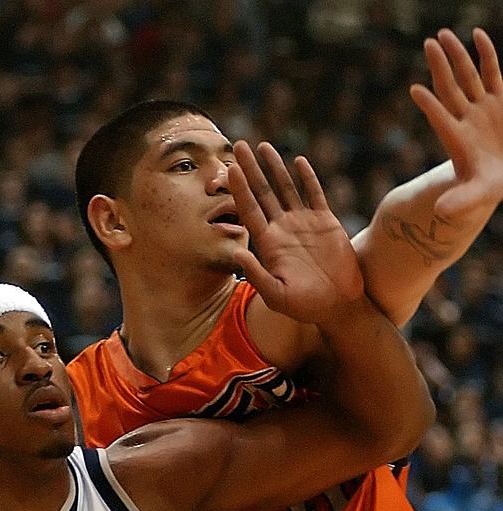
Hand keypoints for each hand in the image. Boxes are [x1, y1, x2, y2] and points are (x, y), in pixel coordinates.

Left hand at [227, 139, 363, 323]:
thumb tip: (237, 253)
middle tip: (238, 146)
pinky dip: (307, 178)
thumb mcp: (277, 296)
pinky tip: (298, 161)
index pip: (249, 210)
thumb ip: (257, 275)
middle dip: (250, 170)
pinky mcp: (325, 222)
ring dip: (274, 167)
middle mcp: (282, 229)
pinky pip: (314, 194)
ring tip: (262, 146)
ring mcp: (303, 223)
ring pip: (285, 188)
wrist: (337, 304)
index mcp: (268, 245)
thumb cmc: (305, 306)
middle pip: (262, 193)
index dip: (239, 189)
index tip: (229, 169)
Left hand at [410, 28, 502, 220]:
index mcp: (458, 141)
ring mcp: (482, 107)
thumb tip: (440, 212)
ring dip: (457, 55)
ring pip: (468, 76)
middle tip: (428, 44)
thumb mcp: (477, 195)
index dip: (430, 107)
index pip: (441, 120)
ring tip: (442, 34)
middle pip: (450, 89)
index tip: (414, 91)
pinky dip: (486, 54)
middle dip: (440, 67)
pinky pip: (492, 72)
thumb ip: (460, 200)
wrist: (500, 176)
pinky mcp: (499, 100)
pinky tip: (477, 34)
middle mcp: (467, 120)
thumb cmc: (487, 188)